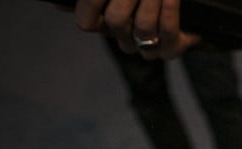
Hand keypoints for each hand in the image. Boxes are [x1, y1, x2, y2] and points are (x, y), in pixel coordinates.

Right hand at [73, 0, 199, 58]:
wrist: (184, 0)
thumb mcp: (110, 0)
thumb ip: (89, 2)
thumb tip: (58, 4)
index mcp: (104, 23)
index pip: (87, 22)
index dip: (92, 6)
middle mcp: (123, 39)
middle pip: (116, 21)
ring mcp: (148, 48)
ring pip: (143, 29)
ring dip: (152, 2)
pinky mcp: (172, 49)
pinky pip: (168, 34)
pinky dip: (170, 13)